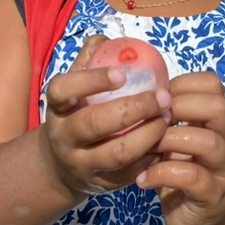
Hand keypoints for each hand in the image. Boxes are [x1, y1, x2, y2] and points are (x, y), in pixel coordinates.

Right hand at [44, 35, 171, 195]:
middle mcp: (64, 137)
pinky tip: (166, 141)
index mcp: (56, 107)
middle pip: (95, 124)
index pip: (63, 90)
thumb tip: (109, 40)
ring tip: (167, 119)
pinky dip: (151, 156)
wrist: (60, 167)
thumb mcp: (74, 89)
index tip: (121, 73)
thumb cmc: (76, 114)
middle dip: (134, 109)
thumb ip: (90, 61)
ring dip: (148, 135)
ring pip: (117, 153)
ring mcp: (82, 164)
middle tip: (163, 97)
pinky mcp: (102, 184)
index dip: (91, 81)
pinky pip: (131, 173)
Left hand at [137, 71, 224, 224]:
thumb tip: (137, 94)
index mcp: (215, 121)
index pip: (213, 85)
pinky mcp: (212, 195)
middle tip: (153, 119)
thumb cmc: (181, 171)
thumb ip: (165, 118)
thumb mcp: (173, 140)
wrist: (200, 219)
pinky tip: (143, 180)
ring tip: (145, 149)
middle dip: (181, 106)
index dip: (183, 84)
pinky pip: (191, 177)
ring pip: (207, 142)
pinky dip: (161, 174)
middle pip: (219, 108)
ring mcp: (222, 168)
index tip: (157, 98)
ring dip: (169, 140)